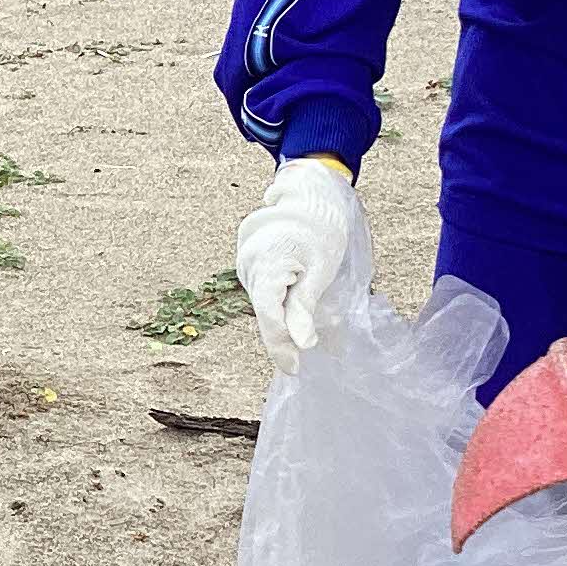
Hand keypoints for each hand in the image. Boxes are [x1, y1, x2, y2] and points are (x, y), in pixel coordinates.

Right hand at [234, 157, 359, 369]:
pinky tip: (288, 317)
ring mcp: (246, 264)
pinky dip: (275, 307)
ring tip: (295, 343)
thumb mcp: (319, 272)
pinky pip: (262, 293)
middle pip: (264, 313)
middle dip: (280, 339)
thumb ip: (304, 309)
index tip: (294, 369)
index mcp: (268, 266)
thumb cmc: (320, 231)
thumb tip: (303, 344)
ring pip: (262, 304)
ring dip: (278, 323)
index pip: (269, 316)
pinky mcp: (250, 264)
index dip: (280, 346)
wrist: (308, 196)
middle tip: (296, 363)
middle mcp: (249, 266)